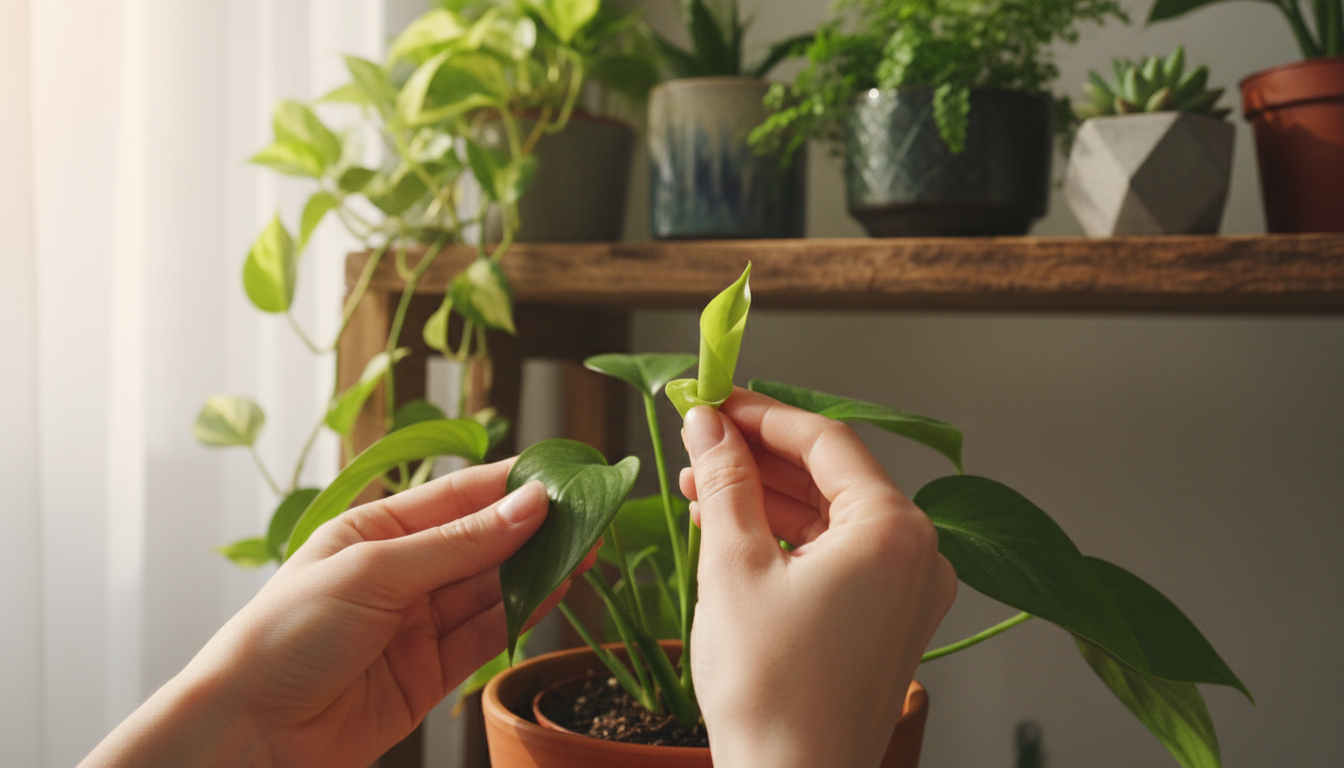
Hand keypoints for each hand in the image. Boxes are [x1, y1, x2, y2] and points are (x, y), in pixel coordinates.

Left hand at [81, 459, 587, 767]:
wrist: (249, 735)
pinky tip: (557, 590)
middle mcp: (399, 573)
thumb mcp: (374, 573)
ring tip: (586, 548)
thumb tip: (528, 504)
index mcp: (374, 530)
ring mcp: (417, 624)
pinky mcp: (430, 674)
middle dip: (533, 528)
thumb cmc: (284, 637)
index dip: (510, 485)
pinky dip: (523, 614)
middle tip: (589, 513)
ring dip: (537, 569)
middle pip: (481, 542)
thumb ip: (458, 544)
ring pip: (491, 588)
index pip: (456, 497)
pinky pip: (486, 635)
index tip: (563, 473)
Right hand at [680, 389, 956, 767]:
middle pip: (830, 477)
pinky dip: (784, 539)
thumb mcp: (733, 565)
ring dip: (764, 497)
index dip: (762, 415)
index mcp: (895, 530)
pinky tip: (728, 528)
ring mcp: (904, 593)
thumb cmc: (770, 689)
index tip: (713, 401)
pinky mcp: (883, 623)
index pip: (826, 441)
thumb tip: (708, 423)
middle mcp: (915, 556)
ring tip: (697, 484)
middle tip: (698, 440)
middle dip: (758, 457)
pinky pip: (834, 558)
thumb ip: (725, 481)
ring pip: (828, 518)